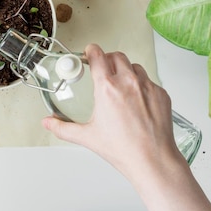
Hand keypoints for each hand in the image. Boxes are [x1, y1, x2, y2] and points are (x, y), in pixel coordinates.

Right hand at [42, 45, 210, 210]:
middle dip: (108, 59)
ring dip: (126, 70)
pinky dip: (142, 85)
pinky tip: (137, 100)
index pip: (97, 55)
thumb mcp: (87, 137)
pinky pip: (150, 81)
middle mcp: (128, 82)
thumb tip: (49, 123)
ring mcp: (147, 87)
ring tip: (121, 85)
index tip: (90, 52)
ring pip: (135, 66)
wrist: (152, 160)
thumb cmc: (123, 149)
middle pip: (116, 56)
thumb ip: (63, 128)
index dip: (91, 51)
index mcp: (107, 88)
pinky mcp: (161, 94)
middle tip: (104, 69)